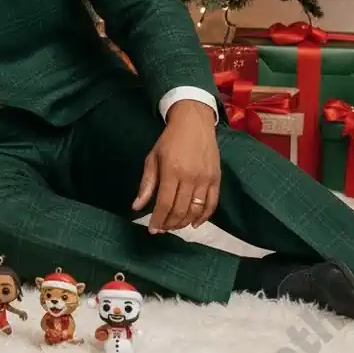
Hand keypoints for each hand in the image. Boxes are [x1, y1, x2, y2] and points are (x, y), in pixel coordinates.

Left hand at [132, 100, 220, 233]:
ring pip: (195, 210)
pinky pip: (212, 204)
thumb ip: (146, 184)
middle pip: (180, 210)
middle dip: (169, 223)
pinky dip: (204, 217)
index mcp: (171, 171)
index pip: (164, 203)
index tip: (152, 229)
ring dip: (184, 223)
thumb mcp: (152, 158)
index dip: (157, 219)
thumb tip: (137, 207)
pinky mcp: (217, 179)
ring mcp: (205, 179)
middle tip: (161, 229)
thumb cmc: (169, 140)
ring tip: (174, 226)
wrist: (194, 123)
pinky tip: (194, 223)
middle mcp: (190, 177)